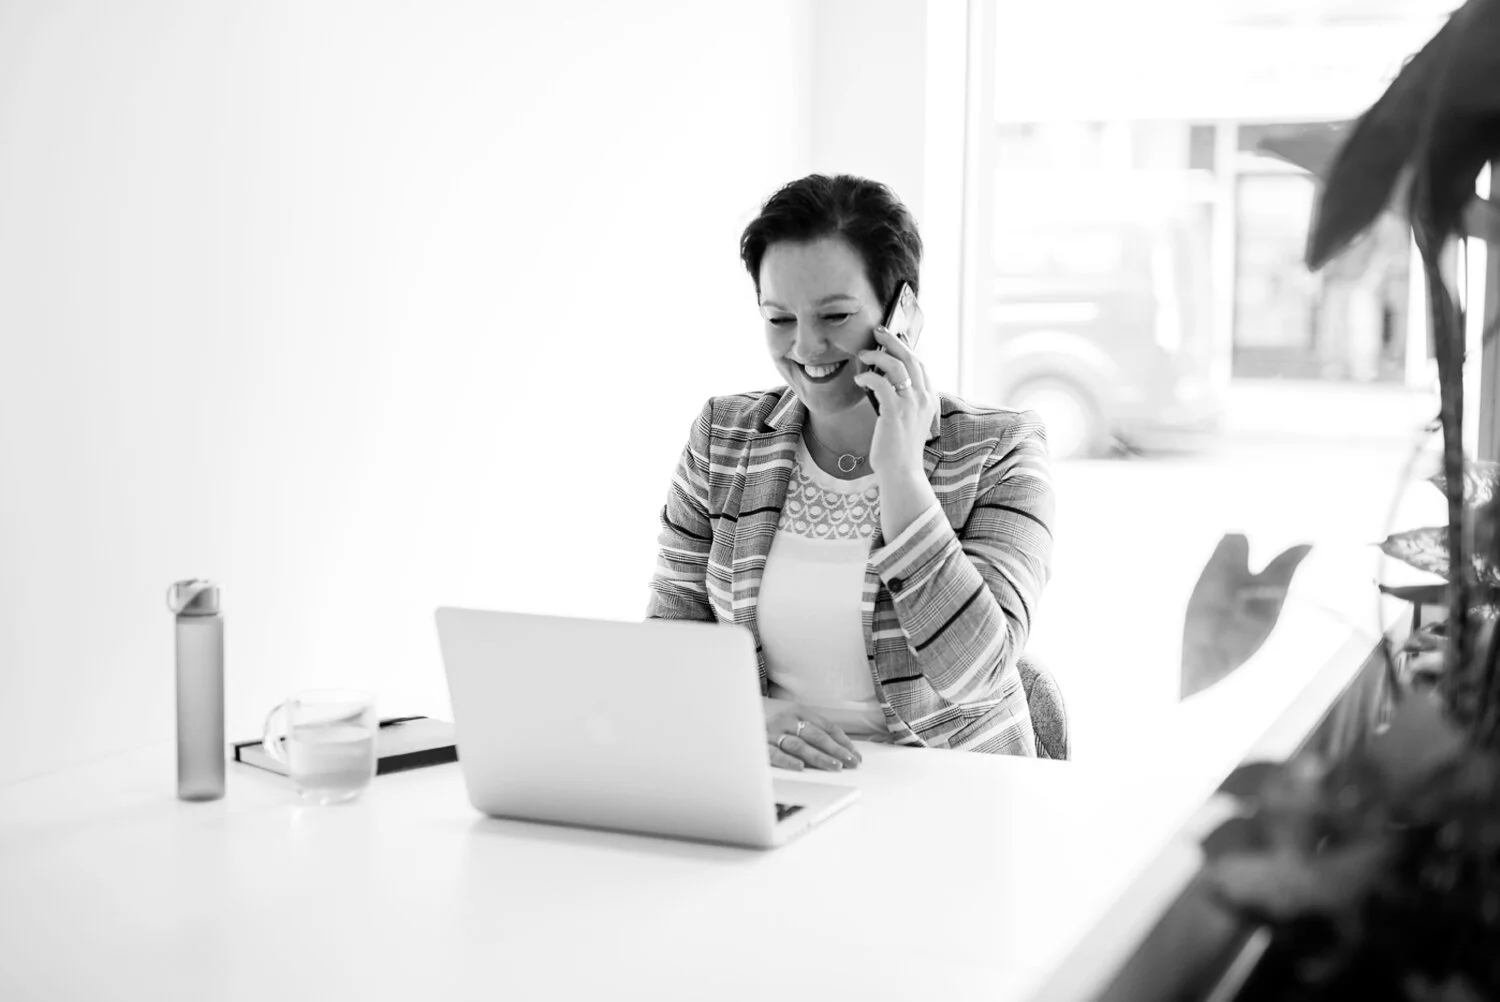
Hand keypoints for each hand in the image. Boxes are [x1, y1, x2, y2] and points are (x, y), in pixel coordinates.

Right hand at [764, 699, 861, 770]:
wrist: (733, 705)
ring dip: (819, 757)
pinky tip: (800, 768)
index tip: (855, 754)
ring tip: (834, 766)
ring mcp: (772, 731)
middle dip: (836, 750)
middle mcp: (786, 719)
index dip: (842, 741)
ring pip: (799, 745)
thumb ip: (806, 725)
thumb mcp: (787, 712)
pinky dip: (788, 760)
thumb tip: (833, 744)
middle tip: (851, 762)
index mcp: (797, 710)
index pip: (825, 726)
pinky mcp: (758, 743)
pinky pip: (774, 753)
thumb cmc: (764, 713)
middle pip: (816, 736)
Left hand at [851, 326, 938, 480]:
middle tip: (878, 331)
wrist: (902, 471)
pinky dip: (867, 376)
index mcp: (930, 399)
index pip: (920, 365)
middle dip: (893, 340)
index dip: (906, 349)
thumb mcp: (909, 421)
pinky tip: (859, 379)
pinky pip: (880, 382)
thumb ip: (904, 401)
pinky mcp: (895, 411)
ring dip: (877, 356)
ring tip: (863, 355)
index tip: (892, 340)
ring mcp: (911, 403)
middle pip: (910, 358)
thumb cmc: (900, 449)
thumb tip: (884, 382)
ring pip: (896, 365)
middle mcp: (924, 398)